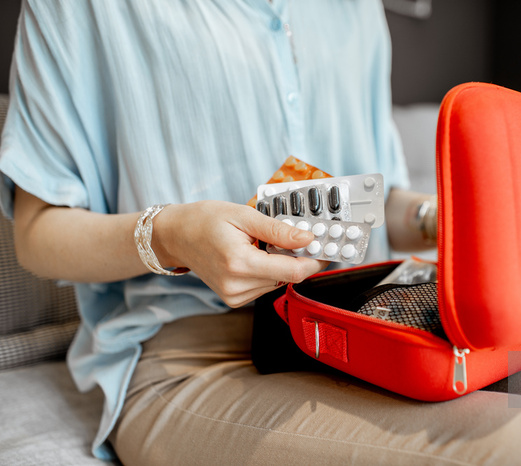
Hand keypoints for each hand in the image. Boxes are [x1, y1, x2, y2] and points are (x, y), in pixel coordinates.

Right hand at [153, 201, 326, 307]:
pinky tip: (257, 255)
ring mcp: (234, 296)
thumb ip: (278, 230)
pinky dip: (269, 270)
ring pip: (279, 282)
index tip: (327, 247)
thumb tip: (307, 238)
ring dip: (283, 264)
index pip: (293, 271)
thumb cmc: (204, 220)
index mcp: (240, 264)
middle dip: (299, 257)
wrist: (175, 235)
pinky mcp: (234, 299)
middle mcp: (237, 286)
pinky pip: (265, 285)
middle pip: (288, 277)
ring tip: (267, 243)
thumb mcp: (244, 215)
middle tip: (301, 236)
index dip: (315, 260)